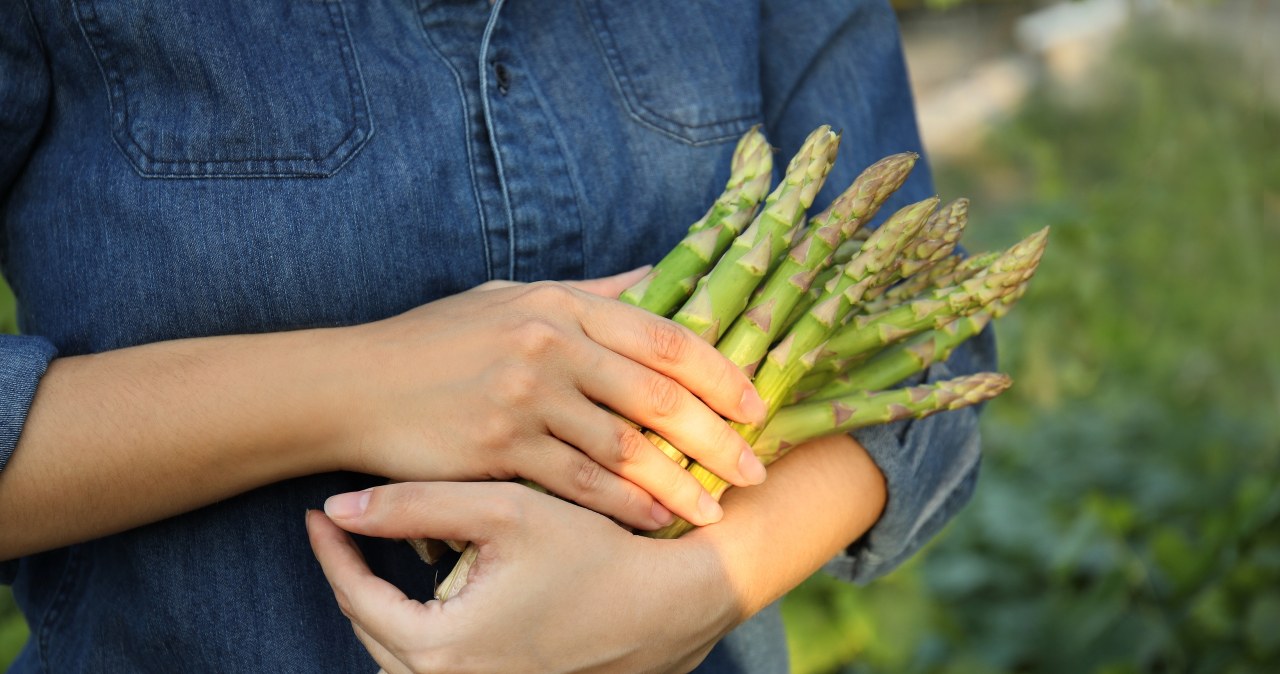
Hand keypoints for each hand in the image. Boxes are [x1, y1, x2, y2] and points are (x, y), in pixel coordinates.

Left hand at [307, 482, 741, 672]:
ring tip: (382, 562)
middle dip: (354, 580)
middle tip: (346, 532)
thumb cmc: (594, 550)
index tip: (317, 511)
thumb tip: (338, 509)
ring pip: (401, 659)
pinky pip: (440, 670)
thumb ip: (415, 506)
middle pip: (372, 634)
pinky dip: (423, 635)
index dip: (333, 551)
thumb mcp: (503, 512)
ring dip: (385, 611)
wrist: (673, 601)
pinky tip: (433, 596)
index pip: (357, 598)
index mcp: (442, 648)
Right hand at [331, 268, 767, 528]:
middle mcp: (549, 346)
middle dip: (716, 437)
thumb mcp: (511, 297)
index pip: (662, 335)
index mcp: (559, 304)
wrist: (354, 385)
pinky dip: (623, 506)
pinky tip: (654, 520)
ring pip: (624, 448)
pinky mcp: (499, 448)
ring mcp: (524, 398)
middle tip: (755, 469)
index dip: (718, 373)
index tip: (754, 405)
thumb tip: (655, 276)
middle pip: (657, 395)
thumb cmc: (435, 342)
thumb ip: (588, 292)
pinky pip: (578, 484)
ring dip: (678, 483)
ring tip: (716, 509)